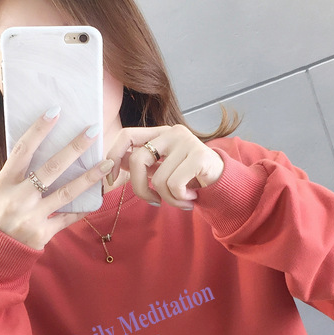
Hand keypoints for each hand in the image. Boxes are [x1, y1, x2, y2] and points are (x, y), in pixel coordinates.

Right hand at [0, 109, 112, 249]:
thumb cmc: (1, 211)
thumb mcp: (1, 188)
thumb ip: (20, 171)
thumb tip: (44, 144)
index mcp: (5, 182)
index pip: (23, 150)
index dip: (38, 130)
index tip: (55, 112)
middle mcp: (19, 197)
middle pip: (51, 168)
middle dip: (74, 148)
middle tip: (93, 131)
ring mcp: (32, 216)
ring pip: (66, 193)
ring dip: (89, 177)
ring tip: (107, 163)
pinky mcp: (43, 233)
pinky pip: (68, 217)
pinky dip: (83, 207)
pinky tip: (99, 196)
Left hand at [105, 125, 223, 208]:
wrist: (223, 183)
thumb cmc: (190, 178)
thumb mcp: (163, 168)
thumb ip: (142, 164)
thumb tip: (112, 164)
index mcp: (160, 133)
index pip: (126, 135)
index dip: (113, 156)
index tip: (110, 179)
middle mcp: (172, 132)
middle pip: (137, 160)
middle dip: (140, 188)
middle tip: (153, 201)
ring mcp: (187, 142)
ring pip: (158, 180)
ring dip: (168, 199)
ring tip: (182, 198)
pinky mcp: (199, 156)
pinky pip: (174, 185)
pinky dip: (180, 199)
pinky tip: (191, 198)